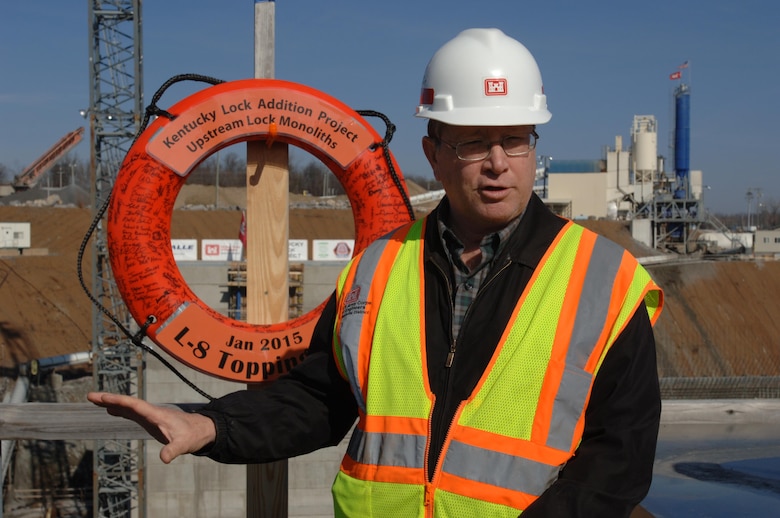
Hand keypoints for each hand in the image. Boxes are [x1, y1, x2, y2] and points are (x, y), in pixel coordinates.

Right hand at [87, 392, 216, 463]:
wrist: (201, 430)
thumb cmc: (192, 436)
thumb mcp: (183, 445)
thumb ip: (173, 450)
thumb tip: (164, 459)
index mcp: (156, 414)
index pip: (134, 405)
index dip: (119, 401)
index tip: (104, 398)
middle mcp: (151, 412)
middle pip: (127, 403)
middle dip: (109, 399)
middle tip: (90, 396)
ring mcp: (150, 415)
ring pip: (128, 407)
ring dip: (112, 403)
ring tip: (94, 400)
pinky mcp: (151, 420)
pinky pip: (131, 413)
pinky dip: (120, 410)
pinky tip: (111, 410)